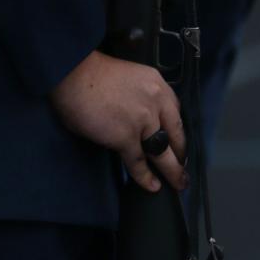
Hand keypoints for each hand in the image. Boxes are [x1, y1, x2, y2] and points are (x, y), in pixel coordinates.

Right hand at [51, 50, 186, 192]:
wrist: (75, 74)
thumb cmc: (95, 74)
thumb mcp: (132, 78)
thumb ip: (142, 98)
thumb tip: (140, 121)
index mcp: (157, 84)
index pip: (176, 111)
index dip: (178, 130)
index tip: (178, 142)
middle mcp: (155, 102)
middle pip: (176, 134)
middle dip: (181, 154)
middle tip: (183, 168)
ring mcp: (143, 120)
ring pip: (163, 152)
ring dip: (172, 170)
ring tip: (178, 183)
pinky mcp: (126, 137)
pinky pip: (139, 162)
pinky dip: (146, 177)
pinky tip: (152, 186)